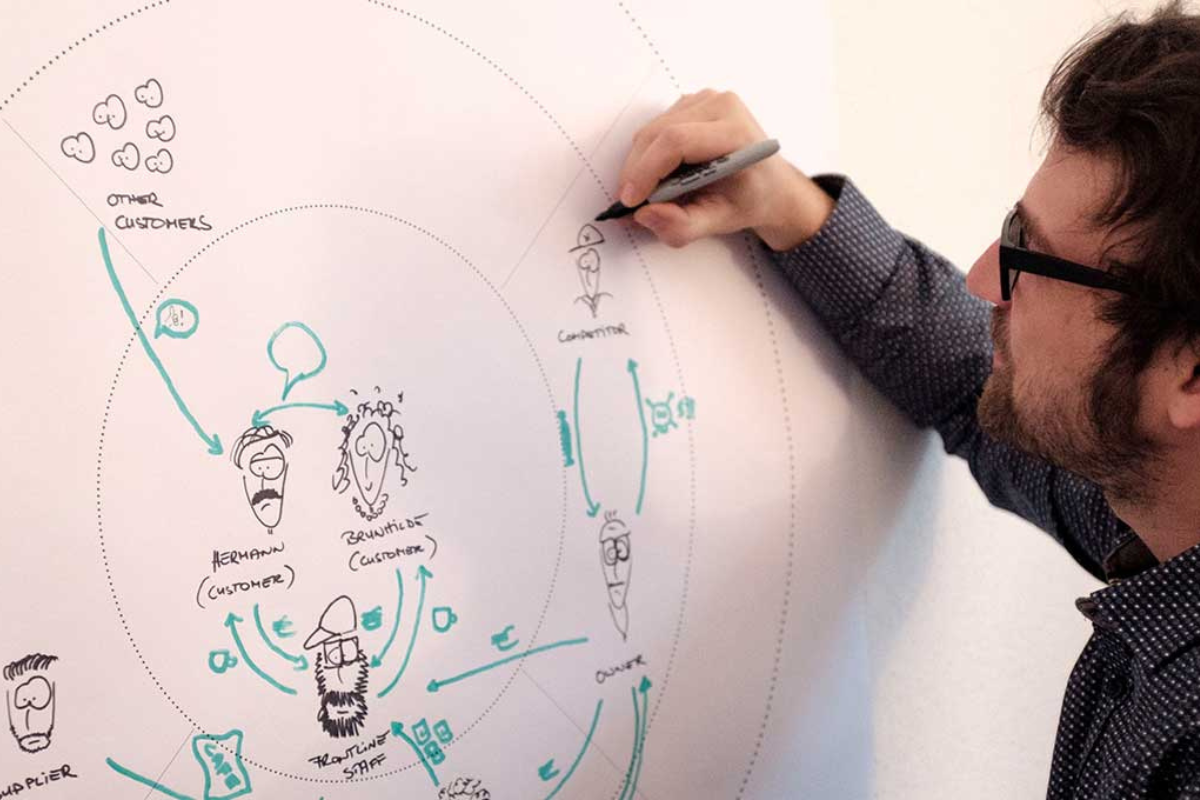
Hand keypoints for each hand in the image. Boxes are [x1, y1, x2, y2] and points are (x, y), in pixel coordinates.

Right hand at [616, 90, 833, 250]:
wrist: (770, 185)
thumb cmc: (750, 200)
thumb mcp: (721, 222)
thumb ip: (683, 226)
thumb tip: (645, 215)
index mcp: (736, 132)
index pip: (677, 141)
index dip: (646, 171)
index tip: (630, 200)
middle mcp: (722, 106)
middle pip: (658, 134)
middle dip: (636, 172)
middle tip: (630, 204)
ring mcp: (705, 100)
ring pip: (651, 131)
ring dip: (640, 165)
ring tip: (651, 193)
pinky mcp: (691, 103)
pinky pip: (654, 129)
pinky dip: (648, 155)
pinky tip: (663, 175)